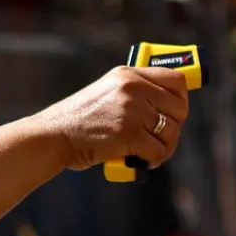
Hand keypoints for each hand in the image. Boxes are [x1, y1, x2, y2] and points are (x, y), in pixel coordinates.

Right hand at [37, 66, 188, 170]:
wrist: (53, 136)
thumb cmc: (79, 120)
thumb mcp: (107, 92)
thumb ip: (135, 93)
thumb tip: (169, 107)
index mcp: (128, 74)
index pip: (176, 79)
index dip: (181, 99)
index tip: (175, 112)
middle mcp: (133, 88)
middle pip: (179, 108)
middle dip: (173, 126)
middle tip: (160, 137)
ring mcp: (132, 111)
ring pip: (171, 131)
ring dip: (165, 147)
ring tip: (150, 152)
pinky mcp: (129, 134)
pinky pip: (159, 151)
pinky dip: (154, 160)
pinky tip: (143, 161)